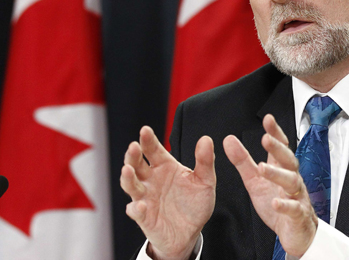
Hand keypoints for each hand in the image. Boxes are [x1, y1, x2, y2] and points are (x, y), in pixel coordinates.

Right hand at [120, 126, 215, 259]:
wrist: (191, 232)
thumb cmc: (195, 203)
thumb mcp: (205, 181)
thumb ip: (205, 161)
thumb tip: (206, 139)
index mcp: (165, 166)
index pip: (153, 150)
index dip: (148, 140)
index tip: (145, 130)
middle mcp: (151, 179)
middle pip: (137, 164)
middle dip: (133, 155)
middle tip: (134, 146)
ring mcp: (145, 197)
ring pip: (130, 185)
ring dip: (127, 178)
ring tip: (128, 170)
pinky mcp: (144, 217)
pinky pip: (136, 212)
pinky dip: (136, 208)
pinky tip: (140, 205)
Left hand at [223, 115, 317, 257]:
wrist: (296, 232)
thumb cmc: (278, 203)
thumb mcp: (255, 181)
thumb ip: (242, 161)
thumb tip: (228, 140)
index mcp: (281, 169)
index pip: (280, 147)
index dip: (275, 132)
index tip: (267, 119)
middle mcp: (292, 179)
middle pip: (288, 160)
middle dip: (278, 148)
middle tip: (266, 139)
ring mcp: (297, 196)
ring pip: (291, 181)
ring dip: (277, 174)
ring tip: (263, 168)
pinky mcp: (298, 215)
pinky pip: (294, 209)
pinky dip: (285, 205)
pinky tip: (275, 202)